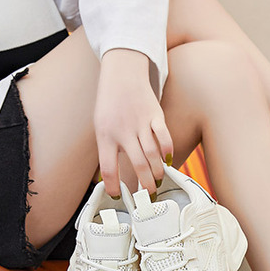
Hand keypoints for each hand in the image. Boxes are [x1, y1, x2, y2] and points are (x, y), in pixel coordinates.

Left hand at [94, 48, 173, 195]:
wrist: (121, 75)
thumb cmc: (110, 105)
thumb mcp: (101, 127)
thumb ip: (108, 149)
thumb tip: (113, 176)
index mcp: (105, 136)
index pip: (108, 169)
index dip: (113, 186)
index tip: (118, 195)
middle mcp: (123, 131)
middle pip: (138, 164)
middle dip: (145, 184)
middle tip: (149, 195)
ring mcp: (141, 123)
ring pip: (153, 154)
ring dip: (158, 171)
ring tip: (158, 180)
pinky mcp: (155, 115)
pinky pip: (165, 137)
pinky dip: (168, 151)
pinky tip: (168, 160)